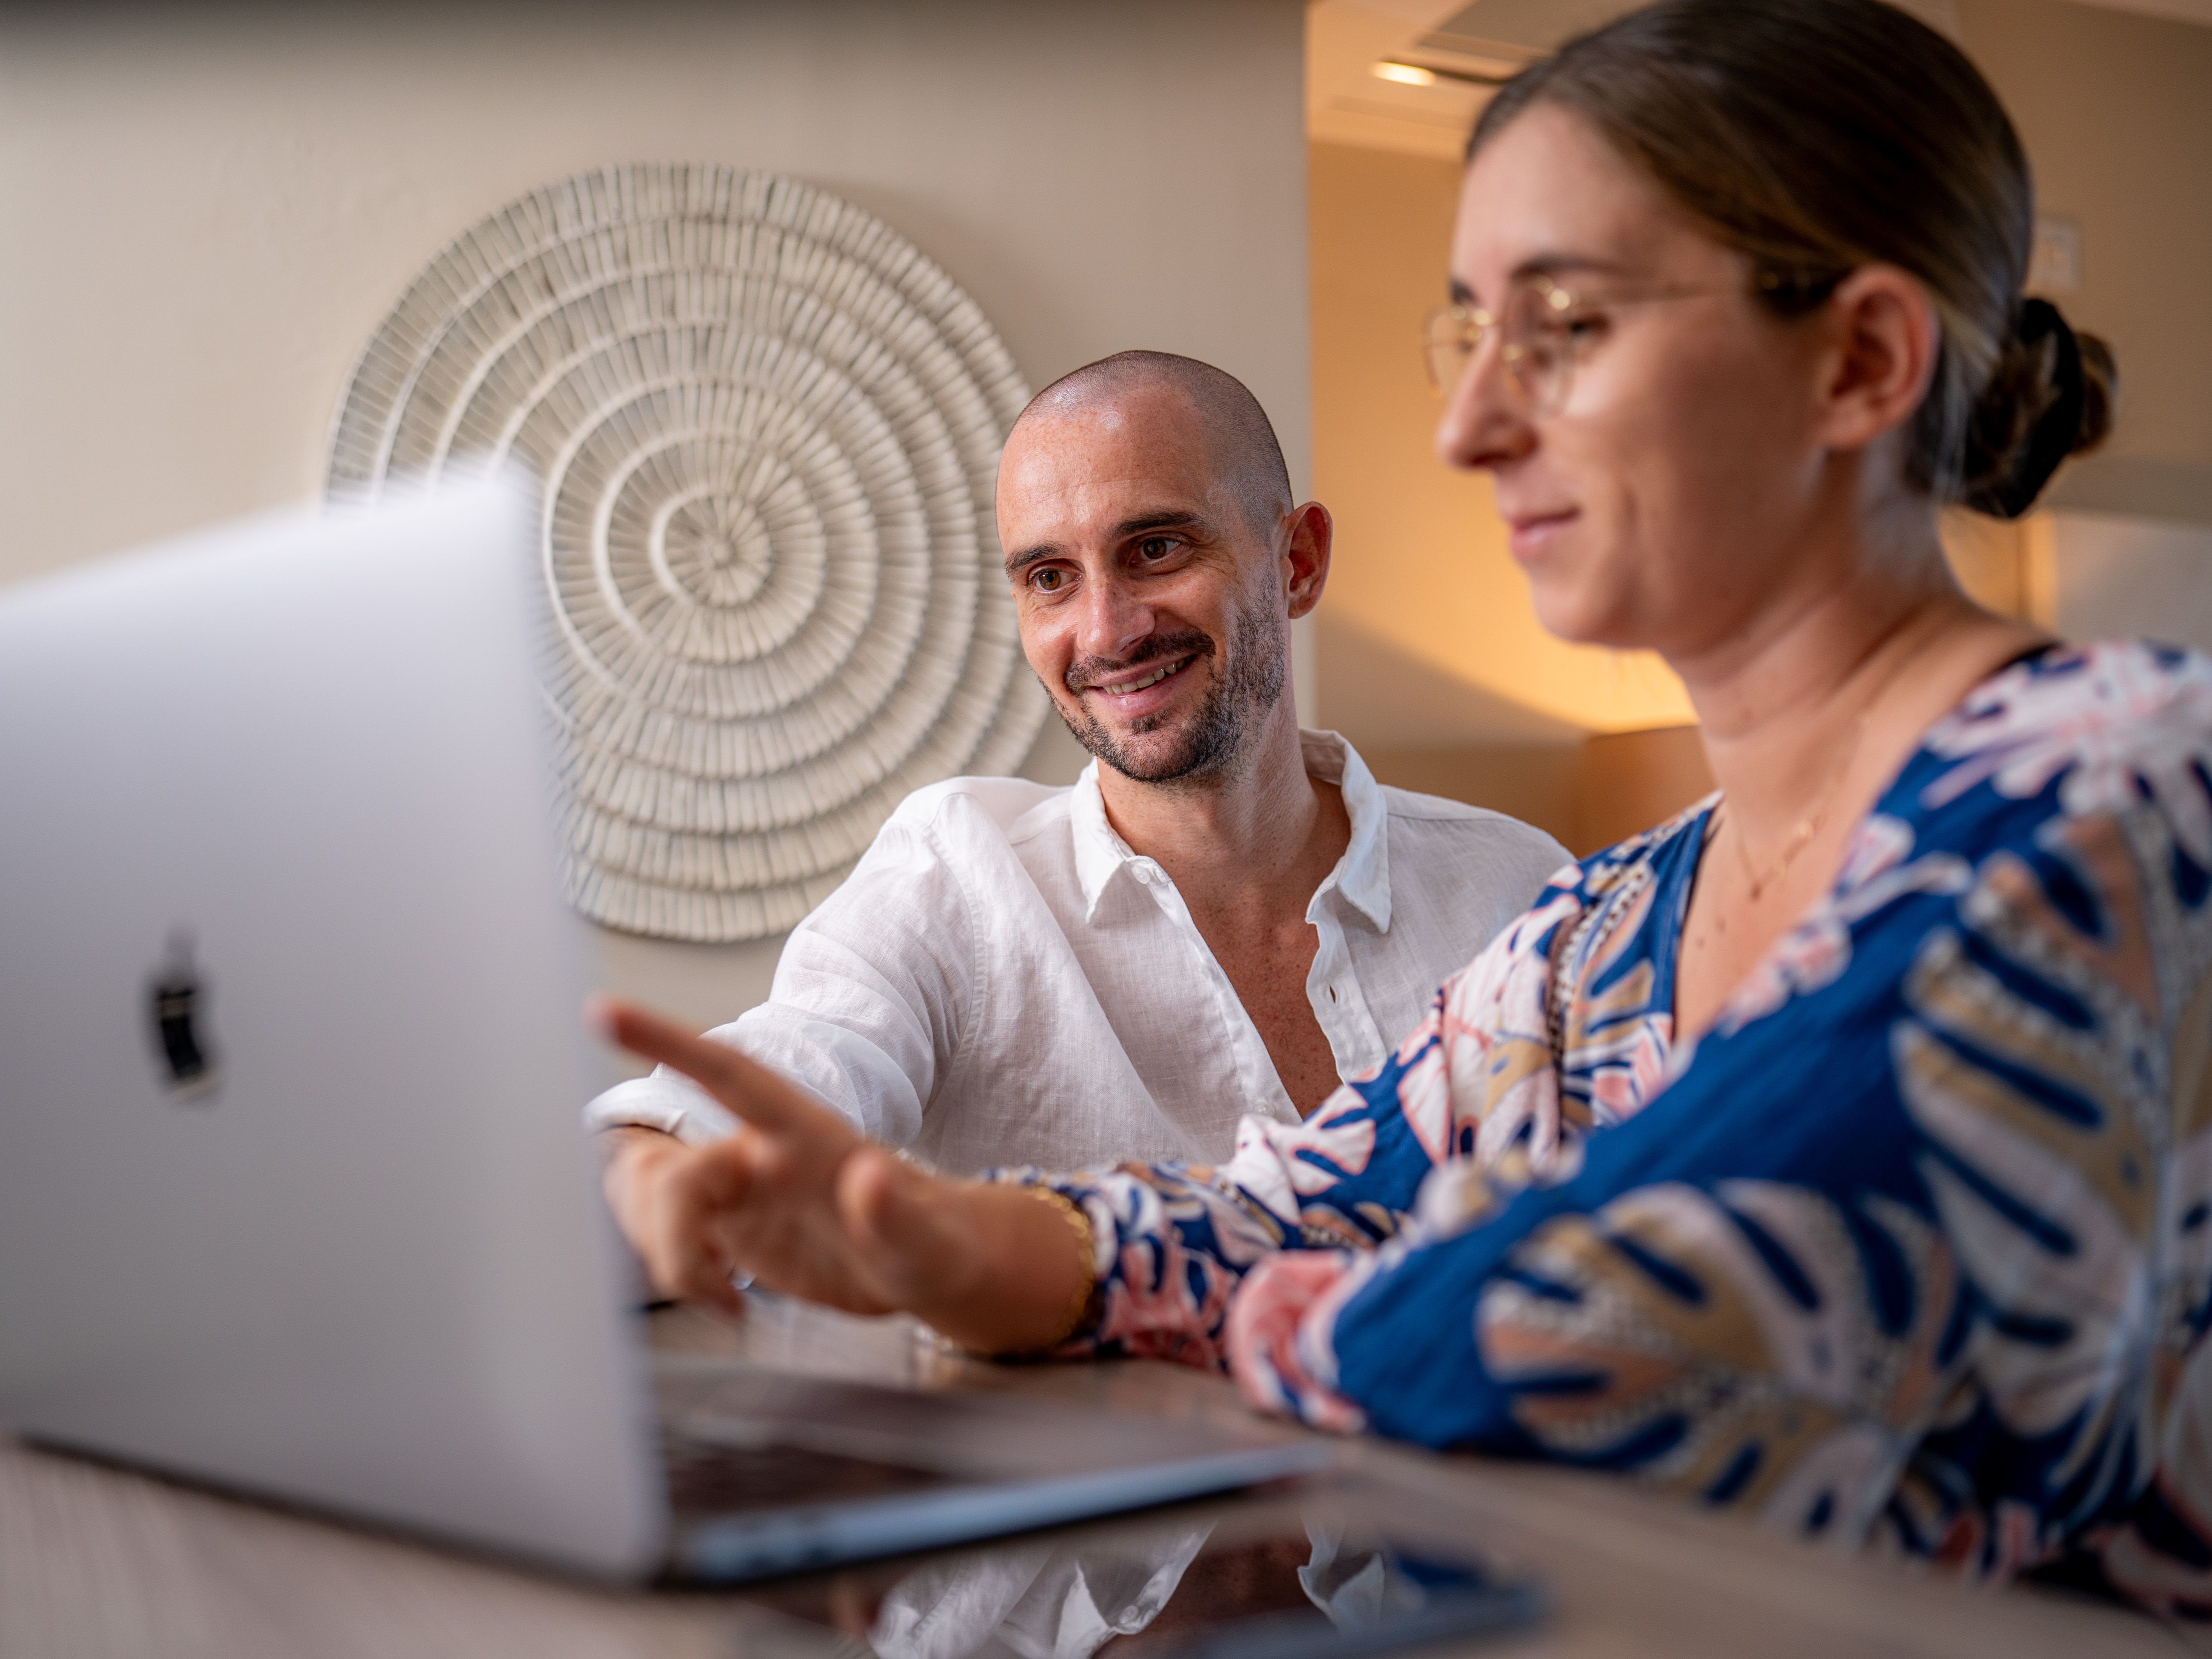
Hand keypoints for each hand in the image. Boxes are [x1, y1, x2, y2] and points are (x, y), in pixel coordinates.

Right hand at [588, 997, 1089, 1351]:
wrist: (925, 1265)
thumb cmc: (931, 1242)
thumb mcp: (924, 1239)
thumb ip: (894, 1211)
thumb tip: (871, 1175)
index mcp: (804, 1134)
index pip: (728, 1073)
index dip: (667, 1040)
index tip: (604, 1010)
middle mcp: (759, 1150)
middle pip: (671, 1167)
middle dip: (670, 1228)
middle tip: (717, 1286)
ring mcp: (737, 1187)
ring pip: (649, 1191)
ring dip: (660, 1247)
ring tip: (721, 1294)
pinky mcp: (725, 1224)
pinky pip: (658, 1227)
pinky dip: (670, 1266)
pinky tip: (723, 1298)